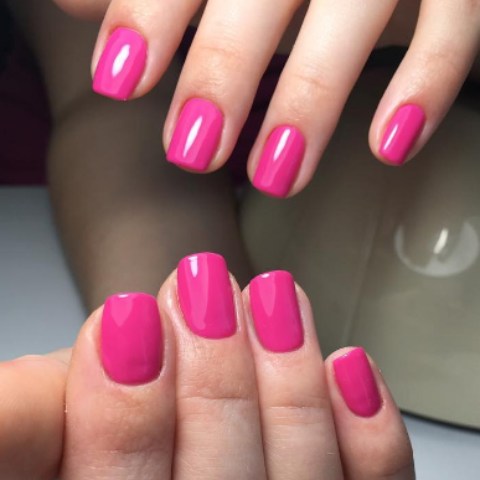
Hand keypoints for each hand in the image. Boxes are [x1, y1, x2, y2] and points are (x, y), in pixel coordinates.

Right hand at [0, 253, 413, 478]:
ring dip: (289, 378)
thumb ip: (30, 417)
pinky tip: (350, 366)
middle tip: (202, 287)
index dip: (122, 419)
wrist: (164, 446)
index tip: (128, 318)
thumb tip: (27, 378)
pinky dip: (369, 432)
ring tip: (275, 296)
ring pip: (303, 479)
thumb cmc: (94, 445)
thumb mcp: (46, 439)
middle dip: (212, 379)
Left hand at [51, 0, 478, 196]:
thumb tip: (77, 6)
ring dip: (309, 102)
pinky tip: (389, 145)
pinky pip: (453, 28)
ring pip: (352, 14)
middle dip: (222, 71)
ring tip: (275, 176)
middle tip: (191, 151)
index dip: (150, 14)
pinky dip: (427, 87)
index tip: (118, 79)